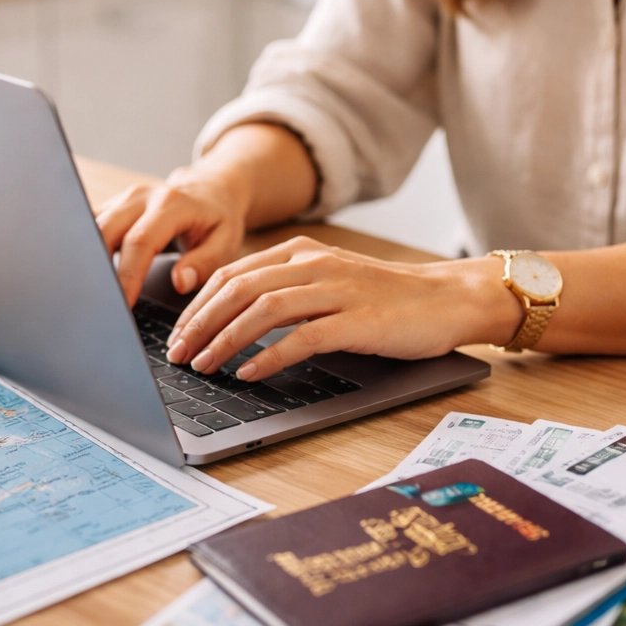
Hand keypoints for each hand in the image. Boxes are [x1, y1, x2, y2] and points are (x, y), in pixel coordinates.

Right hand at [94, 168, 250, 306]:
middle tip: (99, 304)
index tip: (123, 304)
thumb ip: (205, 262)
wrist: (208, 189)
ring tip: (90, 292)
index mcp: (170, 205)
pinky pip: (89, 226)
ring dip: (87, 260)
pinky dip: (86, 250)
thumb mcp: (226, 241)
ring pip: (90, 227)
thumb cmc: (217, 219)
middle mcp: (141, 197)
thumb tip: (180, 282)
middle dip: (98, 270)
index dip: (128, 274)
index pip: (140, 241)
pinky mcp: (112, 206)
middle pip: (105, 231)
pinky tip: (87, 275)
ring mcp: (122, 199)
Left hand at [164, 236, 522, 377]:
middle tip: (178, 355)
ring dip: (225, 341)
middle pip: (238, 289)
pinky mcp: (358, 320)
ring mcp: (337, 290)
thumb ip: (284, 290)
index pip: (231, 274)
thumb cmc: (384, 299)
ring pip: (263, 310)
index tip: (177, 335)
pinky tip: (248, 374)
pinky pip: (302, 338)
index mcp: (300, 251)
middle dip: (200, 325)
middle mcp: (314, 264)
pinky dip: (269, 357)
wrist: (448, 299)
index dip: (197, 306)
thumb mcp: (327, 281)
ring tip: (204, 366)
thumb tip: (229, 320)